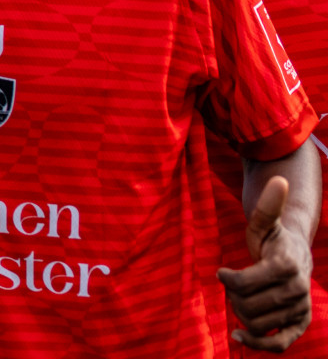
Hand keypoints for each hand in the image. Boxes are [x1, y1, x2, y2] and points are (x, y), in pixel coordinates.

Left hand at [219, 175, 313, 351]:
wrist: (295, 257)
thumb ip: (268, 206)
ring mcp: (299, 310)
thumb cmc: (272, 239)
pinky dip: (257, 344)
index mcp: (286, 265)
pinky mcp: (298, 326)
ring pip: (256, 323)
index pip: (244, 283)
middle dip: (233, 295)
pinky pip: (278, 344)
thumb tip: (278, 179)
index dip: (228, 279)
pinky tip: (238, 335)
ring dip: (241, 313)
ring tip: (242, 299)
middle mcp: (297, 291)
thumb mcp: (264, 222)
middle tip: (234, 285)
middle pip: (246, 304)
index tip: (222, 273)